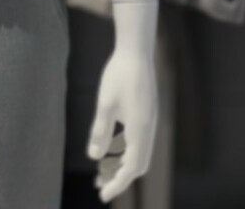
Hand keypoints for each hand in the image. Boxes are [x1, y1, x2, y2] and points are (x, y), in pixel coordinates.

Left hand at [87, 48, 157, 201]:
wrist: (136, 51)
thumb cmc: (118, 74)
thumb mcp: (105, 104)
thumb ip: (100, 131)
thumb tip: (94, 156)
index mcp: (140, 131)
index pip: (131, 168)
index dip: (117, 184)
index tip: (102, 195)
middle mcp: (149, 130)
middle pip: (138, 165)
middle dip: (119, 177)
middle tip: (99, 184)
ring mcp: (150, 122)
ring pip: (138, 153)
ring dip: (121, 163)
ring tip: (100, 169)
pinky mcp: (147, 114)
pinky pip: (138, 140)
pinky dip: (125, 149)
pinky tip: (109, 147)